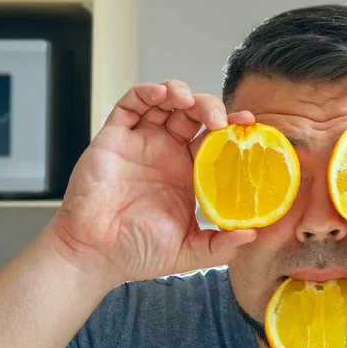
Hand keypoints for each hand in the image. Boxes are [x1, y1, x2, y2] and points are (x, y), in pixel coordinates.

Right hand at [49, 81, 255, 288]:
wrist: (95, 255)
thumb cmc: (138, 252)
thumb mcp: (189, 251)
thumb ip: (222, 246)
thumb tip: (251, 235)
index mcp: (189, 173)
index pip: (216, 140)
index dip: (232, 128)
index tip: (249, 123)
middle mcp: (168, 153)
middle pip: (194, 115)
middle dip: (210, 107)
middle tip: (219, 119)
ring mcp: (141, 142)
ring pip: (166, 102)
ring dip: (181, 92)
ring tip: (189, 102)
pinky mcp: (114, 137)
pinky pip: (130, 104)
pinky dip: (147, 92)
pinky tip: (161, 94)